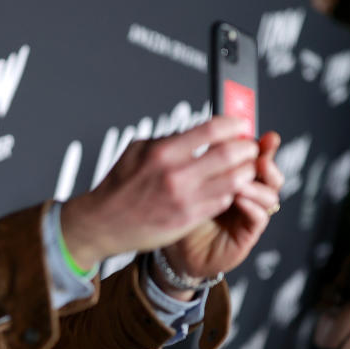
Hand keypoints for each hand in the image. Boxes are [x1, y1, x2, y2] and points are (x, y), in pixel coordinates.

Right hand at [59, 116, 258, 268]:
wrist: (102, 223)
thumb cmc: (117, 187)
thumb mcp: (136, 151)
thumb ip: (166, 139)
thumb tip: (193, 132)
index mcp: (162, 152)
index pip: (212, 130)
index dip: (234, 124)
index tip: (239, 125)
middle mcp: (176, 175)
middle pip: (230, 153)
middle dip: (246, 147)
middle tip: (248, 147)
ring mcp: (184, 199)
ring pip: (235, 180)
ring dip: (245, 171)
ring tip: (243, 168)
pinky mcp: (188, 219)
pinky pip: (223, 201)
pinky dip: (230, 192)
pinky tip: (226, 188)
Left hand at [159, 131, 282, 291]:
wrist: (173, 253)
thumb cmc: (174, 215)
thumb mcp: (181, 184)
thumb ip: (194, 162)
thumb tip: (200, 129)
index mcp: (231, 176)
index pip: (252, 154)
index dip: (255, 141)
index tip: (248, 128)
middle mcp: (245, 193)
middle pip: (267, 168)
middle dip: (263, 156)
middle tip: (254, 149)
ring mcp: (248, 213)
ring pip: (271, 191)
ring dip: (259, 181)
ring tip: (244, 176)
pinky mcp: (247, 234)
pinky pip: (260, 216)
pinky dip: (252, 205)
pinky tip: (239, 198)